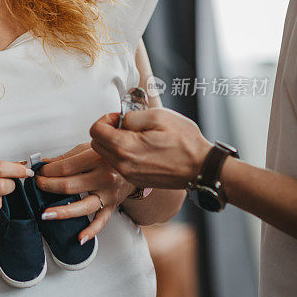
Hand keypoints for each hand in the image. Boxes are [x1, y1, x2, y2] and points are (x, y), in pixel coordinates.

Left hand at [35, 143, 136, 243]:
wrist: (133, 164)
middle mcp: (104, 176)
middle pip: (69, 186)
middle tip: (38, 185)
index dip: (47, 171)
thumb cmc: (109, 156)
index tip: (39, 172)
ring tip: (46, 214)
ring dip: (62, 211)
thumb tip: (43, 163)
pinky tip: (80, 238)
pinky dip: (91, 231)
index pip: (65, 167)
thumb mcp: (88, 149)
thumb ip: (66, 157)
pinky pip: (101, 221)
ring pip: (82, 205)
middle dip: (48, 186)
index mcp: (96, 158)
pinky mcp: (112, 206)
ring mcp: (108, 194)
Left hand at [89, 107, 212, 188]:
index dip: (106, 119)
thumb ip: (131, 116)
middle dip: (107, 131)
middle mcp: (123, 165)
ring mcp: (129, 175)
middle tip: (127, 125)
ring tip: (136, 136)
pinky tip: (142, 148)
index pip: (95, 131)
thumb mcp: (158, 116)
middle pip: (96, 144)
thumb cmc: (184, 141)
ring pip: (106, 156)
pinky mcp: (136, 180)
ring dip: (114, 143)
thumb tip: (120, 119)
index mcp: (125, 148)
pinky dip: (123, 154)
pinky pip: (119, 165)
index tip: (121, 117)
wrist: (201, 167)